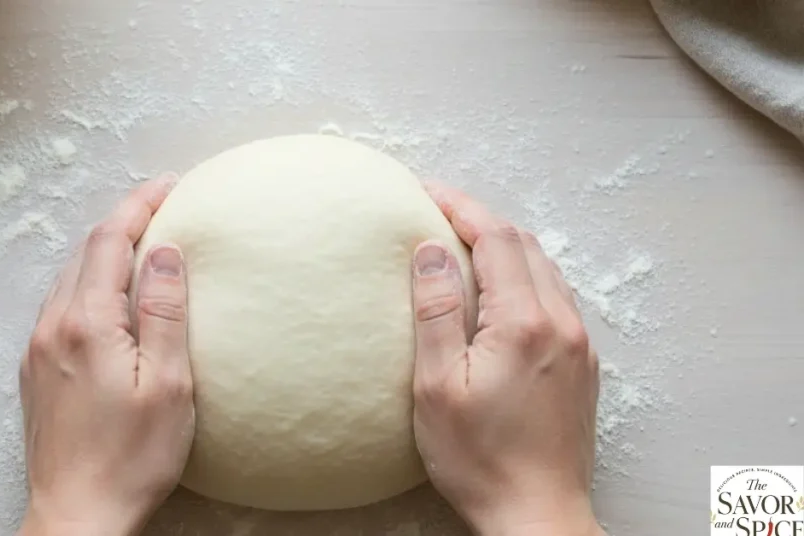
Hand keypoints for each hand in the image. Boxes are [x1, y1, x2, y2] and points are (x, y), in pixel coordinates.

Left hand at [17, 176, 193, 535]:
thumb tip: (163, 252)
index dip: (139, 205)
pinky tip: (112, 300)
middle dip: (123, 223)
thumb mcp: (168, 384)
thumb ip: (163, 312)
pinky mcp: (35, 373)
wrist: (77, 517)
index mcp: (86, 324)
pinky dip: (89, 286)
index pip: (109, 241)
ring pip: (69, 279)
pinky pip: (61, 307)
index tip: (170, 185)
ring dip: (104, 254)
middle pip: (84, 253)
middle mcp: (53, 328)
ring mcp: (38, 350)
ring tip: (143, 247)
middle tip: (164, 209)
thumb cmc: (131, 459)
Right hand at [411, 182, 601, 535]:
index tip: (426, 191)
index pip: (497, 239)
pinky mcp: (582, 366)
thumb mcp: (437, 386)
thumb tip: (430, 251)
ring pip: (545, 269)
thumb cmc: (480, 460)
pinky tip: (500, 293)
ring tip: (464, 246)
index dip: (460, 206)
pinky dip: (525, 277)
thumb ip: (436, 312)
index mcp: (526, 323)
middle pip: (525, 245)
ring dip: (506, 247)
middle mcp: (563, 324)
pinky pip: (556, 298)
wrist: (537, 515)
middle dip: (481, 220)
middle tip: (438, 212)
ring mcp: (578, 345)